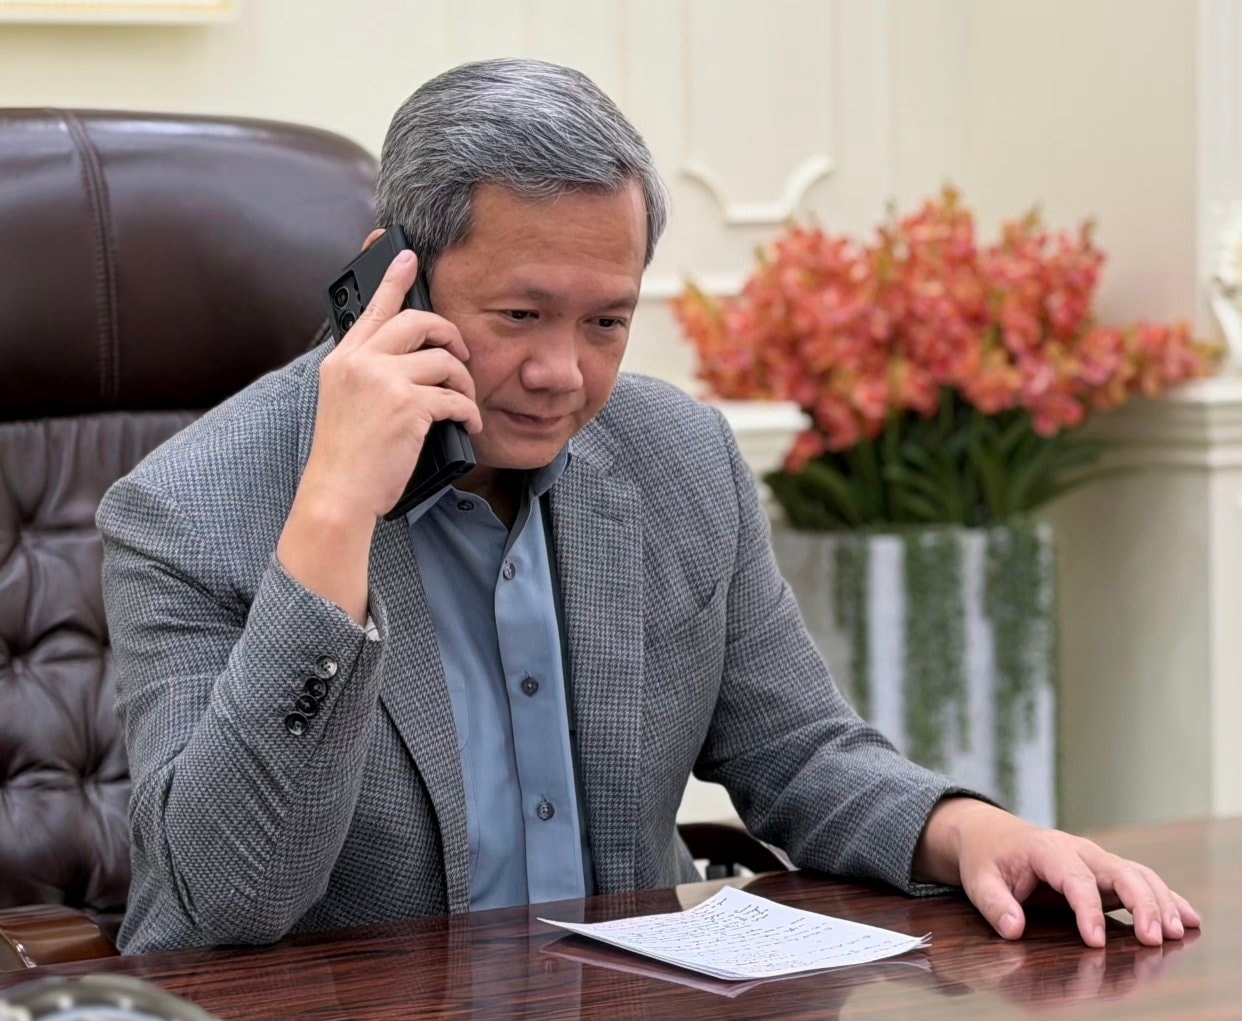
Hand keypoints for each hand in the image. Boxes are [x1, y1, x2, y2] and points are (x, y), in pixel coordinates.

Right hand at [301, 249, 481, 521]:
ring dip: (464, 381)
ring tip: (465, 402)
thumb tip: (411, 361)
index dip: (393, 279)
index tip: (407, 256)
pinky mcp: (408, 405)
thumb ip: (368, 374)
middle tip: (460, 352)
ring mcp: (384, 381)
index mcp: (342, 359)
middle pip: (417, 321)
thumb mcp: (345, 403)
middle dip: (449, 333)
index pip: (372, 309)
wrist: (337, 494)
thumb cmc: (346, 457)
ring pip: (444, 359)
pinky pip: (454, 397)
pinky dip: (468, 412)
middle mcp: (360, 362)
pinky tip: (468, 424)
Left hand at [914, 799, 1201, 947]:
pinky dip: (1167, 898)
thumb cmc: (988, 860)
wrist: (993, 837)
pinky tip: (1189, 919)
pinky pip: (1142, 881)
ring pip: (1138, 875)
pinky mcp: (1107, 874)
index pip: (1074, 877)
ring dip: (1161, 902)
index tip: (1094, 940)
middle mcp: (1079, 850)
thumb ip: (994, 904)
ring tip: (1177, 933)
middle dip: (1140, 903)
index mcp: (1047, 849)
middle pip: (1119, 871)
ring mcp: (1097, 861)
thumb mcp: (979, 880)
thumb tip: (1012, 929)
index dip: (1087, 909)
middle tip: (1154, 939)